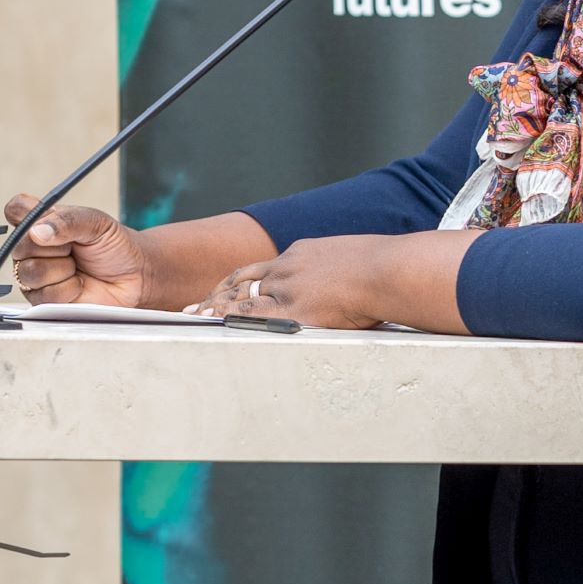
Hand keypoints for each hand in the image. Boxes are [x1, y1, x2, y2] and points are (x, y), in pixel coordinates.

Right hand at [4, 196, 153, 307]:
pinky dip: (68, 289)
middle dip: (55, 248)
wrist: (133, 276)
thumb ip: (67, 221)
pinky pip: (44, 294)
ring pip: (30, 272)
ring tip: (77, 266)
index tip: (46, 220)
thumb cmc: (113, 246)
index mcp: (40, 221)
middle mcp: (32, 247)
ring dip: (62, 269)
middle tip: (74, 248)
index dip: (25, 215)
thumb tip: (37, 231)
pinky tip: (79, 284)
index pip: (15, 209)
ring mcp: (35, 274)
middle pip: (20, 246)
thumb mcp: (95, 223)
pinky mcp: (43, 298)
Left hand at [203, 235, 399, 327]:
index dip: (236, 281)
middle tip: (192, 309)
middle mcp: (288, 268)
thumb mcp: (356, 259)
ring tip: (194, 322)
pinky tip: (214, 329)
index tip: (220, 290)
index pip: (260, 268)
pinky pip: (255, 318)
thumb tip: (353, 284)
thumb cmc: (387, 267)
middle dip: (215, 296)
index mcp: (302, 254)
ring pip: (241, 299)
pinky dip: (231, 323)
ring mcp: (290, 288)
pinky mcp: (296, 311)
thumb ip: (341, 271)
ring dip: (215, 311)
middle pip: (241, 281)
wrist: (391, 270)